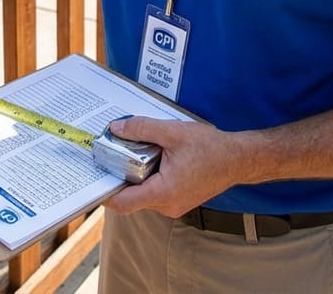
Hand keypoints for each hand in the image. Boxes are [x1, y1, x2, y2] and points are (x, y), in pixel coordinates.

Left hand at [101, 116, 242, 217]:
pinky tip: (153, 156)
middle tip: (112, 153)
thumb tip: (116, 128)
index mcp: (164, 193)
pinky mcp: (178, 199)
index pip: (124, 203)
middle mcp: (167, 205)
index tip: (94, 176)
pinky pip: (155, 191)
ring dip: (137, 174)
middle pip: (131, 197)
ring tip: (137, 150)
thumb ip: (142, 129)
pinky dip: (149, 176)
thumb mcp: (173, 132)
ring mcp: (173, 205)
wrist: (238, 159)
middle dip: (121, 175)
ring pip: (143, 194)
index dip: (105, 192)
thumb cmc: (211, 148)